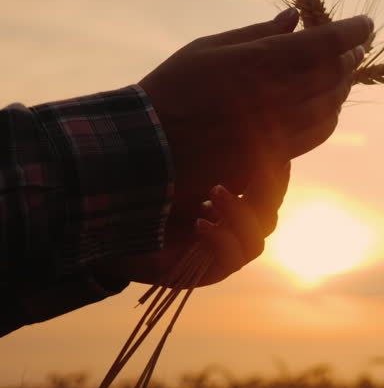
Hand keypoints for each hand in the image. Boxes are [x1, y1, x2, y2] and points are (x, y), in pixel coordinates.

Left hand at [94, 162, 289, 287]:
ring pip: (258, 237)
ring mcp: (223, 252)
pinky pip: (234, 258)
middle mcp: (232, 228)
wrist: (103, 231)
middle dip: (264, 191)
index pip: (269, 190)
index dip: (276, 174)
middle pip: (270, 212)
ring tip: (214, 194)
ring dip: (240, 213)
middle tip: (247, 169)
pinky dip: (221, 238)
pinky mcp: (208, 272)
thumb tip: (230, 116)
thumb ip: (204, 151)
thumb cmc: (137, 194)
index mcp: (229, 201)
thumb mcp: (176, 166)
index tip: (275, 154)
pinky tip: (200, 223)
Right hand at [139, 8, 369, 228]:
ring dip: (344, 85)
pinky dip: (332, 114)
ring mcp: (281, 128)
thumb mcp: (209, 47)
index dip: (352, 31)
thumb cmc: (174, 88)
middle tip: (356, 47)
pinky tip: (330, 105)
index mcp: (260, 62)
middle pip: (335, 72)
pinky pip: (320, 131)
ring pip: (332, 103)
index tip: (366, 23)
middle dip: (351, 56)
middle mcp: (278, 96)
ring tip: (346, 72)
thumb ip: (257, 33)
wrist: (151, 147)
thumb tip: (294, 17)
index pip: (324, 42)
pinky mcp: (278, 153)